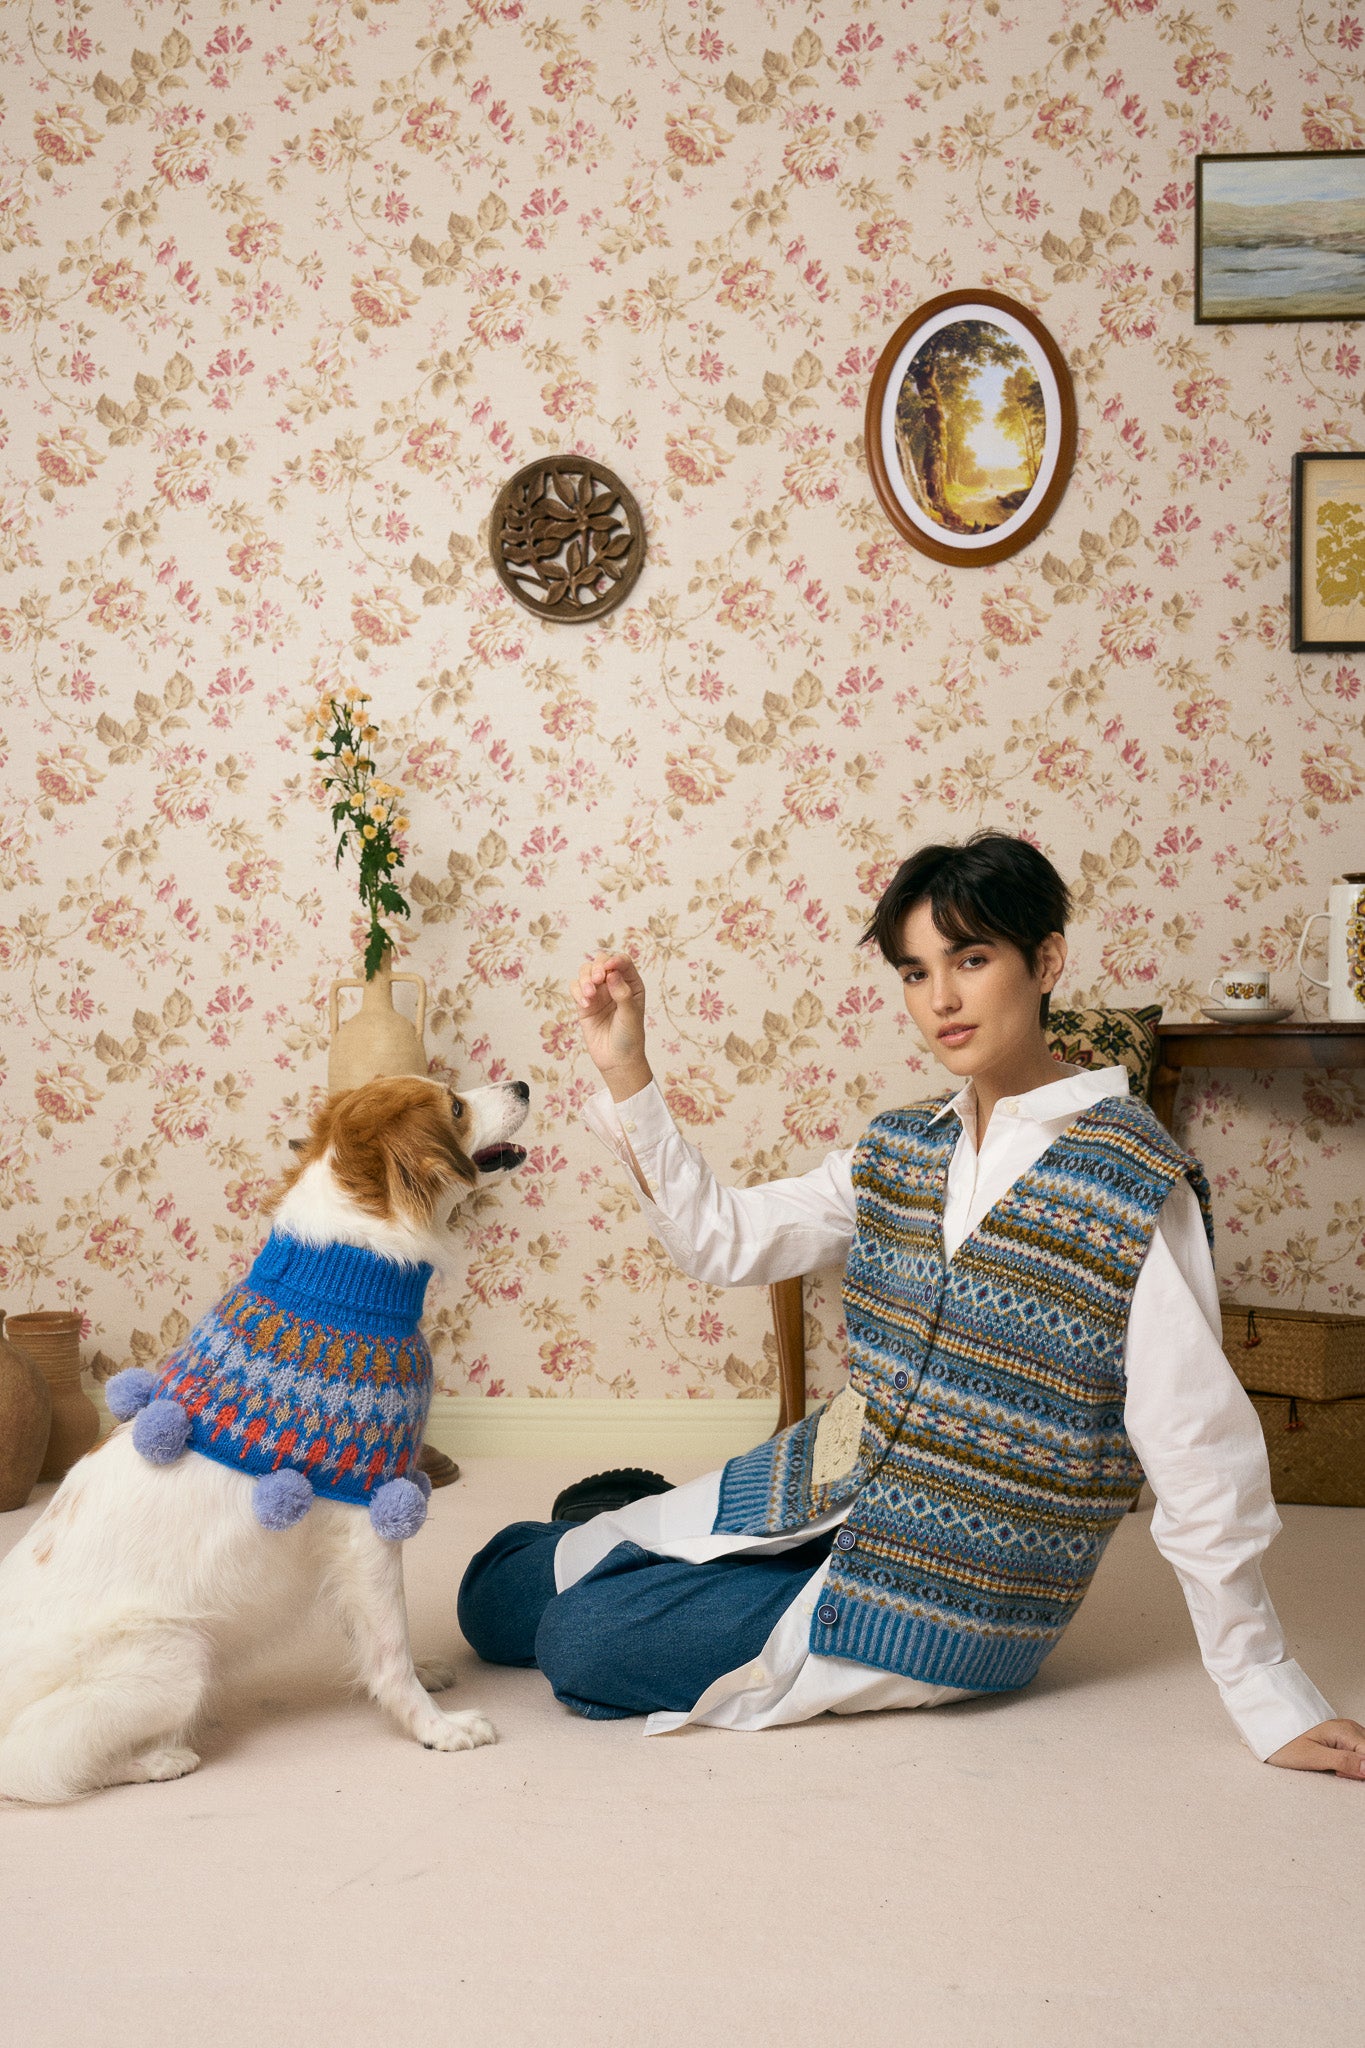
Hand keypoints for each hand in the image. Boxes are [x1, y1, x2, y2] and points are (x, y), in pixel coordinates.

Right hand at [572, 952, 651, 1101]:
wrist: (617, 1060)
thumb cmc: (630, 1038)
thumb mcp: (631, 1015)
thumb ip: (623, 994)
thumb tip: (612, 973)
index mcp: (631, 984)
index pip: (623, 962)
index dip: (615, 960)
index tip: (609, 968)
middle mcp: (614, 984)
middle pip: (601, 962)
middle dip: (597, 967)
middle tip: (597, 980)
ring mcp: (598, 993)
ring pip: (586, 972)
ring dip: (584, 979)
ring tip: (589, 995)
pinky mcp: (584, 1003)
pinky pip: (575, 988)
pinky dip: (577, 992)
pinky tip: (585, 1005)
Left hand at [1266, 1718, 1364, 1778]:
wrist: (1268, 1732)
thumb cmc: (1286, 1745)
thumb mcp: (1313, 1757)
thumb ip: (1343, 1761)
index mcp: (1345, 1730)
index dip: (1362, 1771)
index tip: (1342, 1774)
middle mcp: (1350, 1727)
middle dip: (1359, 1770)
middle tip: (1336, 1773)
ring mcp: (1347, 1732)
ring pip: (1364, 1754)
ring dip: (1355, 1768)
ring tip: (1334, 1770)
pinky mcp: (1343, 1738)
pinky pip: (1358, 1753)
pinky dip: (1351, 1764)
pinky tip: (1336, 1767)